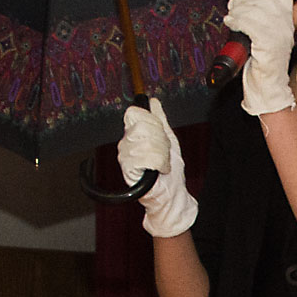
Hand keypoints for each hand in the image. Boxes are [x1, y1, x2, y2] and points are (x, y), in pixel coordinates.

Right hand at [117, 98, 198, 236]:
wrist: (171, 194)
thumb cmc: (170, 170)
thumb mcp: (168, 139)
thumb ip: (159, 119)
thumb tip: (152, 102)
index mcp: (133, 135)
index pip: (134, 114)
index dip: (151, 121)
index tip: (160, 134)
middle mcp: (125, 146)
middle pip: (141, 127)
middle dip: (159, 138)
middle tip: (164, 152)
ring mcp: (125, 159)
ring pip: (145, 142)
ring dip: (161, 152)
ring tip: (163, 162)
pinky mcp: (129, 172)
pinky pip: (145, 157)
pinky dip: (159, 163)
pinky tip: (160, 169)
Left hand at [224, 0, 296, 115]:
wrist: (268, 89)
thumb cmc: (262, 65)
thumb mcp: (263, 36)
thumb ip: (258, 20)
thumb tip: (241, 4)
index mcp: (286, 22)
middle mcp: (285, 27)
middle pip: (265, 0)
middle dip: (245, 0)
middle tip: (234, 7)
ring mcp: (279, 36)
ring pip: (257, 12)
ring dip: (239, 11)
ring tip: (231, 17)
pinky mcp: (269, 46)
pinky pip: (251, 25)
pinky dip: (238, 22)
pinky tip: (232, 23)